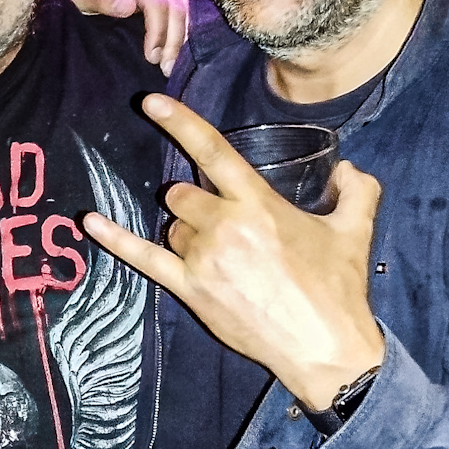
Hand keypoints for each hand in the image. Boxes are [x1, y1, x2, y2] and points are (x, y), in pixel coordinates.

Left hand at [54, 0, 192, 69]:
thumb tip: (129, 6)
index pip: (157, 3)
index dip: (158, 32)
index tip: (151, 58)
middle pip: (176, 9)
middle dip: (173, 41)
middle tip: (164, 69)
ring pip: (184, 13)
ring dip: (180, 41)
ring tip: (170, 67)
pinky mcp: (163, 2)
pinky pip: (182, 17)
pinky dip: (182, 37)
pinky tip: (175, 57)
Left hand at [82, 94, 383, 408]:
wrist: (324, 347)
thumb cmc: (337, 289)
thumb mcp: (354, 232)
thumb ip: (358, 190)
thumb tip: (350, 168)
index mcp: (258, 204)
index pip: (212, 152)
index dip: (179, 122)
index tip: (152, 101)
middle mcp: (225, 226)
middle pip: (183, 194)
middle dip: (197, 203)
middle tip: (227, 227)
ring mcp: (203, 259)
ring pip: (172, 227)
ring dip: (187, 233)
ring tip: (223, 257)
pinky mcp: (190, 289)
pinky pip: (143, 258)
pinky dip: (115, 240)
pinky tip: (89, 222)